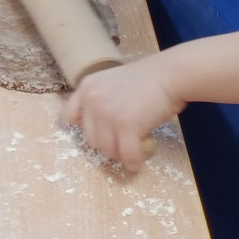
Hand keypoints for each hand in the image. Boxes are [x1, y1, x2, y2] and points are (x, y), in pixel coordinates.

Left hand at [64, 55, 183, 172]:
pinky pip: (126, 154)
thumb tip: (101, 128)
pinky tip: (137, 164)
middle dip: (107, 144)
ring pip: (106, 149)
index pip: (69, 116)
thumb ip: (101, 100)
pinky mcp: (126, 126)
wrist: (169, 75)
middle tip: (122, 144)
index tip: (99, 132)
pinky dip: (133, 162)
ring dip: (119, 154)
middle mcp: (92, 100)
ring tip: (131, 152)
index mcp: (87, 87)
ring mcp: (108, 113)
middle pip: (90, 138)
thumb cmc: (147, 79)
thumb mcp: (112, 83)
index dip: (85, 127)